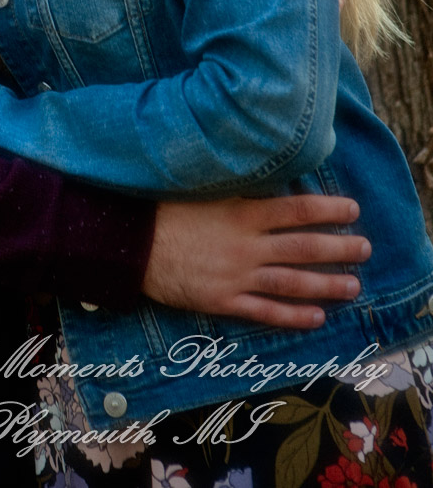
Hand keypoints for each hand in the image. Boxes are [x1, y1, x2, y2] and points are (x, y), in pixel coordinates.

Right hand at [143, 193, 368, 328]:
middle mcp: (246, 245)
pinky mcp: (223, 301)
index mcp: (241, 212)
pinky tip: (316, 317)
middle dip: (339, 248)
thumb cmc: (165, 208)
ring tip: (352, 285)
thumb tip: (270, 181)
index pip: (296, 210)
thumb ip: (238, 189)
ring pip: (292, 282)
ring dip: (326, 284)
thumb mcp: (204, 189)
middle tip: (365, 249)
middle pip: (303, 247)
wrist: (132, 243)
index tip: (353, 210)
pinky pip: (265, 311)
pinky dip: (293, 315)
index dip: (328, 210)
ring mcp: (236, 276)